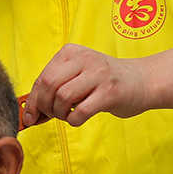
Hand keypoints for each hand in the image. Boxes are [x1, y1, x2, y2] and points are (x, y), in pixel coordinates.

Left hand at [22, 44, 151, 127]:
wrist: (143, 81)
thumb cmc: (105, 82)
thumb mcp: (79, 74)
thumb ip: (56, 87)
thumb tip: (29, 111)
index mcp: (72, 52)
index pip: (43, 76)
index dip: (33, 100)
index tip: (30, 116)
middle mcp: (84, 59)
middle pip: (49, 85)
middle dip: (44, 106)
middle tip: (50, 116)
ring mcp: (98, 75)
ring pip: (62, 97)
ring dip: (60, 113)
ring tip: (67, 115)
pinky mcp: (109, 93)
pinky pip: (80, 112)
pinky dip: (74, 120)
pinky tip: (78, 118)